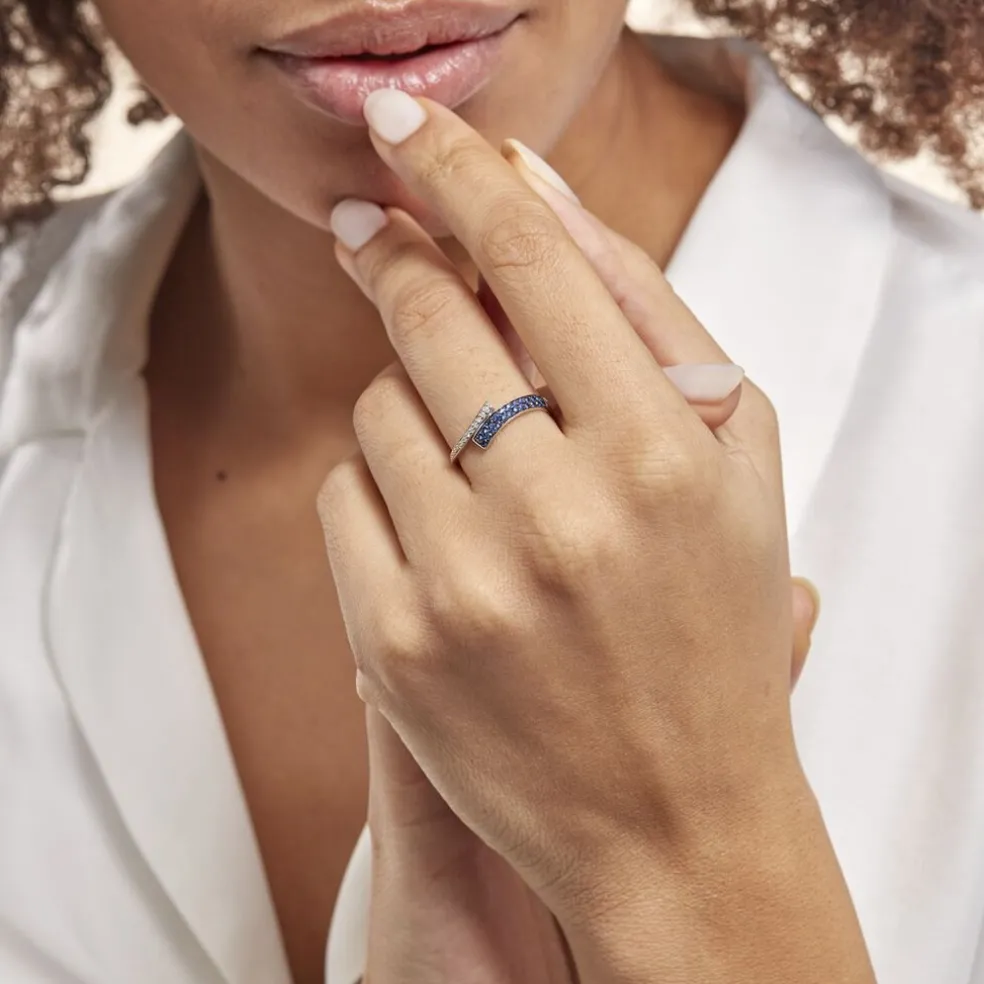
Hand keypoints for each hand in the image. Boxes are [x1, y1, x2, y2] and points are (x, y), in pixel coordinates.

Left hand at [320, 90, 871, 982]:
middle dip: (397, 254)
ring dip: (407, 400)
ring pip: (375, 410)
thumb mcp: (733, 464)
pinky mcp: (394, 647)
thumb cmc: (713, 625)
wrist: (674, 817)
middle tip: (378, 227)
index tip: (406, 127)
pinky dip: (376, 486)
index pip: (535, 259)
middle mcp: (562, 514)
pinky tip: (437, 523)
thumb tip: (532, 195)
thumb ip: (648, 318)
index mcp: (663, 453)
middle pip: (430, 316)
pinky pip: (341, 499)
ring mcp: (466, 585)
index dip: (461, 170)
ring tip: (468, 452)